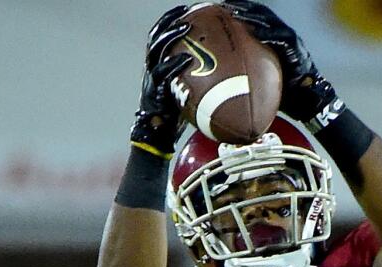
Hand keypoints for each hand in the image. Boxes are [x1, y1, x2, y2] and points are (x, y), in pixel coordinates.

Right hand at [130, 5, 194, 157]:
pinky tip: (185, 59)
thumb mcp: (188, 94)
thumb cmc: (177, 117)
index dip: (172, 21)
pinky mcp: (151, 92)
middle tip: (186, 12)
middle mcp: (152, 69)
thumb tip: (231, 75)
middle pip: (156, 37)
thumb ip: (200, 82)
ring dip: (170, 36)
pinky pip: (161, 74)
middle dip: (169, 22)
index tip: (187, 10)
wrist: (157, 137)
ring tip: (186, 28)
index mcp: (159, 66)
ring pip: (156, 50)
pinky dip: (173, 65)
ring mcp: (150, 79)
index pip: (162, 37)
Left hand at [225, 1, 338, 126]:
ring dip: (254, 17)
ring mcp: (290, 41)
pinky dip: (269, 34)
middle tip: (228, 7)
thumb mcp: (263, 75)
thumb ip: (249, 68)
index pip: (257, 19)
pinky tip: (257, 32)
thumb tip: (222, 73)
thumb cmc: (284, 90)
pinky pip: (282, 38)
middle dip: (246, 9)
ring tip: (238, 14)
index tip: (225, 8)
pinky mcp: (296, 49)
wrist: (307, 98)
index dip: (243, 12)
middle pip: (262, 15)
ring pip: (271, 22)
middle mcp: (283, 35)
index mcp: (274, 38)